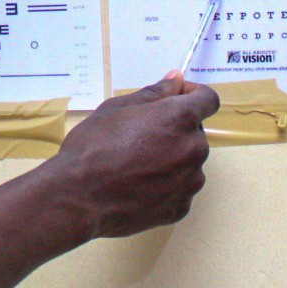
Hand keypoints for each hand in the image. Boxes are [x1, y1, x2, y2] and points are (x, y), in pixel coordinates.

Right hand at [47, 72, 219, 238]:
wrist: (78, 197)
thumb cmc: (93, 147)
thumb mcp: (117, 108)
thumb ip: (154, 93)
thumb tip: (177, 80)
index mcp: (180, 118)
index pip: (208, 100)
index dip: (193, 95)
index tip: (176, 99)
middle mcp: (194, 149)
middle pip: (195, 133)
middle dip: (176, 130)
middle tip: (141, 136)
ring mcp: (190, 182)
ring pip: (189, 162)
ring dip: (172, 159)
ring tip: (137, 165)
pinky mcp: (181, 207)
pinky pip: (180, 189)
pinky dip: (166, 185)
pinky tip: (138, 186)